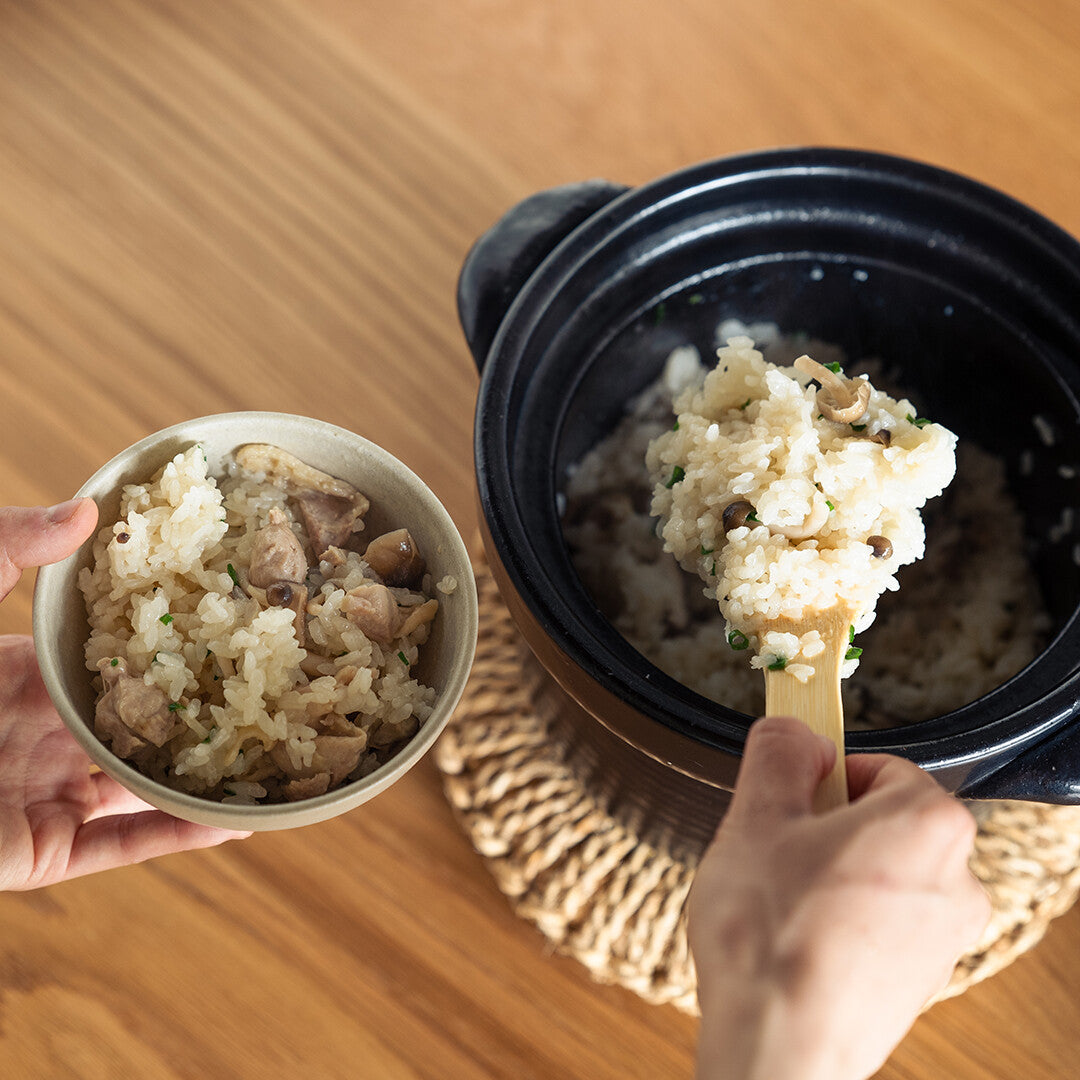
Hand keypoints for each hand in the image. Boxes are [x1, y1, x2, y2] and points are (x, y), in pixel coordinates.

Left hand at [0, 499, 249, 890]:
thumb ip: (6, 548)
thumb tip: (87, 505)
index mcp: (18, 678)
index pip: (109, 659)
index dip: (166, 642)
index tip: (225, 621)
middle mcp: (39, 736)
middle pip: (139, 721)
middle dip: (201, 707)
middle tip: (272, 687)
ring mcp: (44, 794)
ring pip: (145, 785)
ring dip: (207, 774)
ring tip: (277, 756)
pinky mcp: (42, 850)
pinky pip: (126, 843)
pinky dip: (183, 834)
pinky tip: (240, 821)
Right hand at [688, 715, 990, 1079]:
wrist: (778, 1048)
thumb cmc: (772, 938)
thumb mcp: (756, 815)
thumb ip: (778, 751)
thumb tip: (792, 730)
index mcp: (928, 824)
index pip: (877, 765)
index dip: (819, 776)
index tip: (786, 793)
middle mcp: (956, 879)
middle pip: (878, 819)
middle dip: (821, 825)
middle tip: (773, 848)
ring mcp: (942, 937)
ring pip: (875, 872)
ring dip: (827, 872)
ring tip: (779, 900)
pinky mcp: (920, 979)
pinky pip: (877, 922)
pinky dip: (838, 919)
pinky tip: (794, 938)